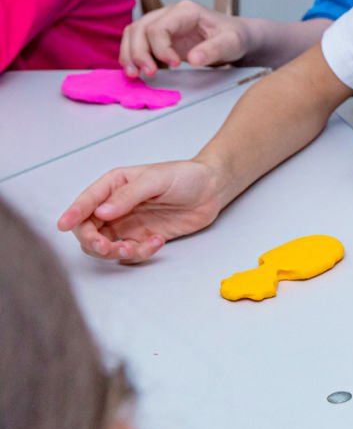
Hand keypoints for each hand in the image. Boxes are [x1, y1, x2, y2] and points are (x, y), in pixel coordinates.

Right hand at [56, 160, 222, 261]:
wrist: (212, 189)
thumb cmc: (185, 176)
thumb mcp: (156, 180)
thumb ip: (128, 196)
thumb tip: (101, 212)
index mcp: (114, 185)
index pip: (86, 202)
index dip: (73, 214)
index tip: (64, 225)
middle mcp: (115, 206)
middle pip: (89, 229)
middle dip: (93, 241)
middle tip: (106, 246)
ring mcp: (128, 223)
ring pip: (105, 245)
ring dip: (115, 251)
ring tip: (134, 248)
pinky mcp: (142, 237)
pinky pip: (130, 252)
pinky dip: (140, 252)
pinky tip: (158, 241)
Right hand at [121, 0, 250, 75]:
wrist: (237, 37)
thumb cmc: (234, 36)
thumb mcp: (231, 43)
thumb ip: (214, 50)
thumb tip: (194, 59)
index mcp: (186, 11)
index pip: (159, 26)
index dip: (160, 48)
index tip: (175, 65)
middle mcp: (169, 14)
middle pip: (140, 28)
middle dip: (139, 53)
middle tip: (149, 73)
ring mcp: (162, 24)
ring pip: (133, 34)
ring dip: (129, 55)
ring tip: (134, 75)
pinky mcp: (159, 37)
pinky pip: (136, 43)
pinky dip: (132, 56)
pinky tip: (135, 71)